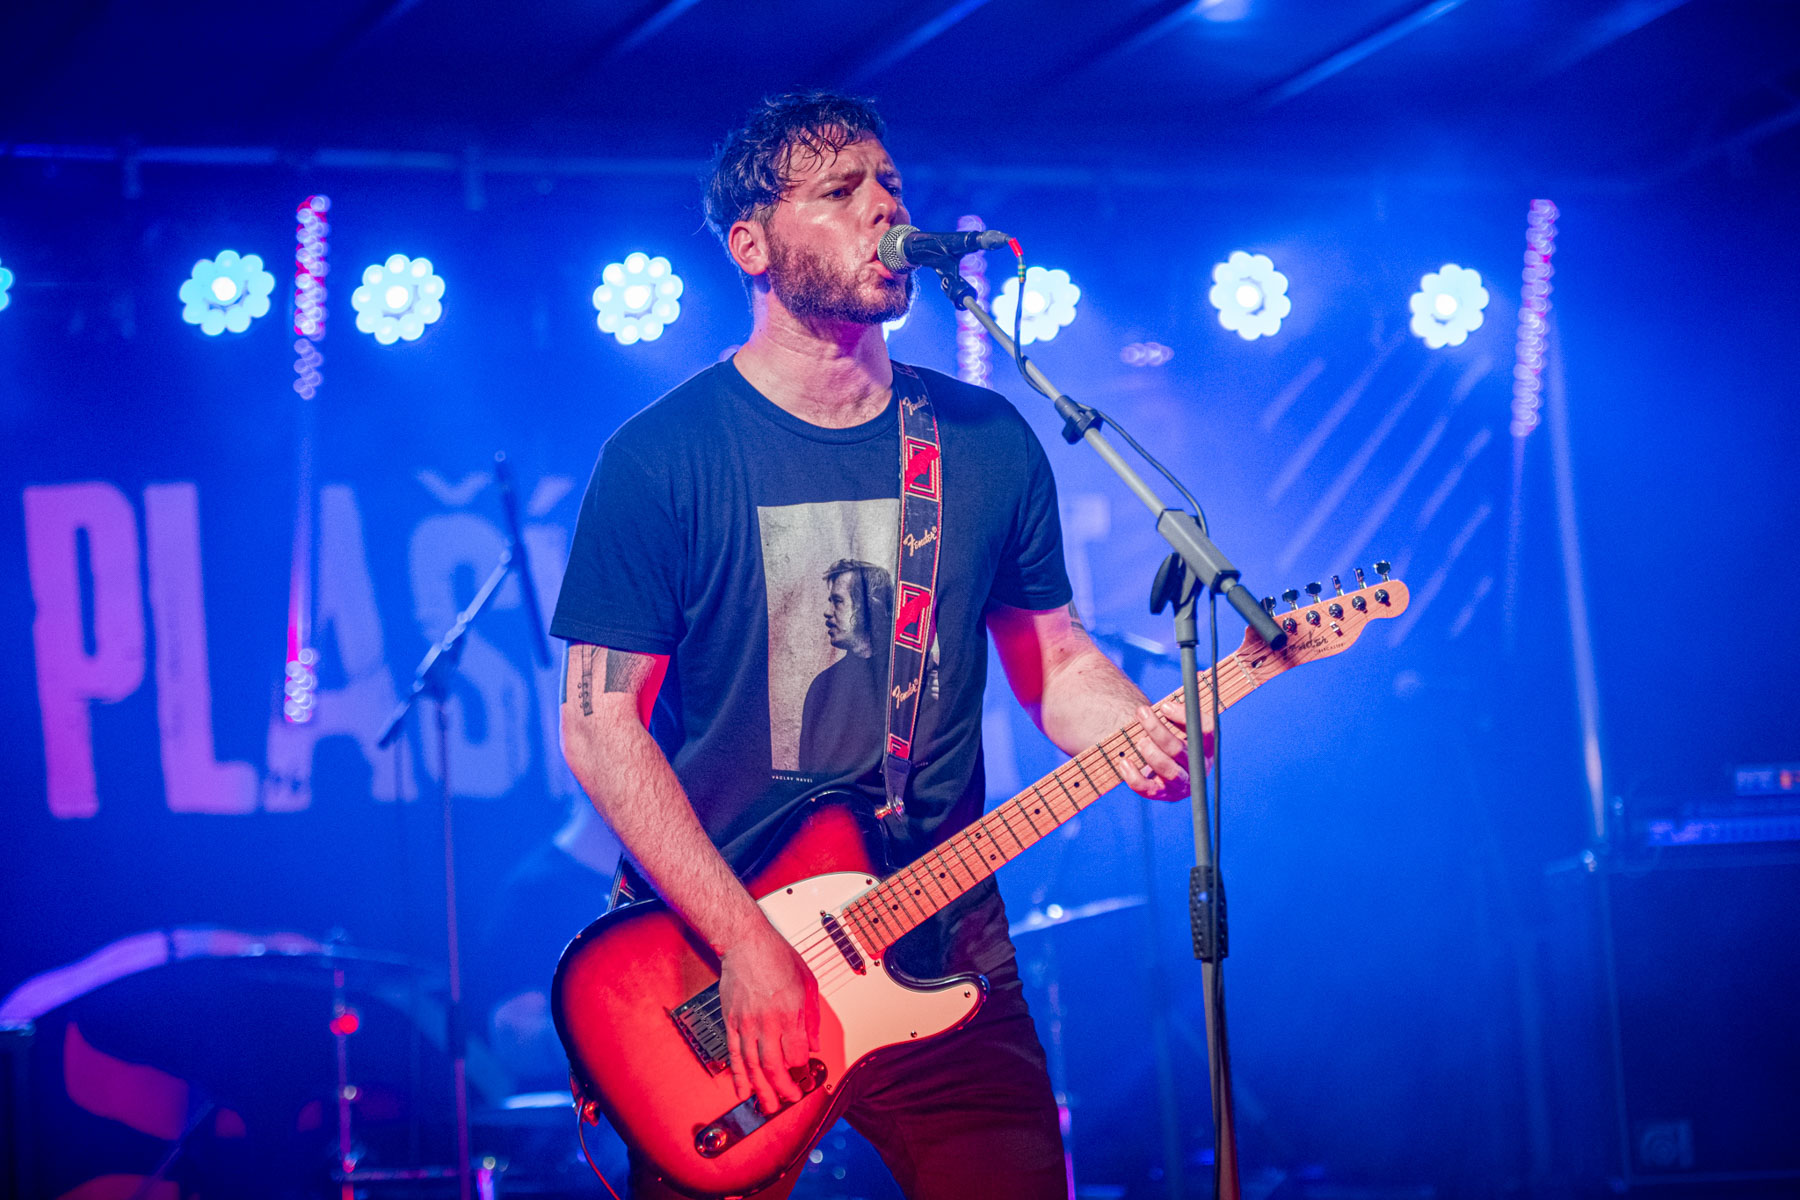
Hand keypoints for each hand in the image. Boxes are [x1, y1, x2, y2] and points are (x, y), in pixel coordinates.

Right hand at [717, 919, 820, 1114]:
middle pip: (774, 1067)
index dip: (802, 1068)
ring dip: (760, 1090)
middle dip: (782, 1089)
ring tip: (767, 1106)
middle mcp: (767, 1021)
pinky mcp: (732, 1022)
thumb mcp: (808, 982)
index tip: (805, 1074)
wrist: (745, 941)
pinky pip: (734, 1055)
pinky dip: (738, 1076)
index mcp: (790, 1012)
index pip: (797, 1054)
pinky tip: (741, 1091)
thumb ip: (812, 1018)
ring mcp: (746, 1023)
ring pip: (753, 1066)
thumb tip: (815, 1044)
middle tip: (789, 1100)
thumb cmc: (777, 956)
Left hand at [1123, 700, 1211, 801]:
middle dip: (1157, 730)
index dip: (1184, 717)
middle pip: (1179, 749)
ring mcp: (1181, 783)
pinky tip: (1124, 763)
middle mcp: (1197, 767)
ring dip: (1152, 754)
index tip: (1164, 706)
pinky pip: (1148, 789)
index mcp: (1205, 747)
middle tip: (1142, 714)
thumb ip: (1175, 717)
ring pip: (1169, 771)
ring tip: (1140, 741)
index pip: (1205, 730)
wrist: (1167, 773)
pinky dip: (1134, 777)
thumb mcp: (1179, 730)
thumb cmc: (1171, 743)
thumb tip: (1165, 706)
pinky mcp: (1163, 794)